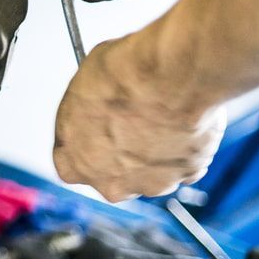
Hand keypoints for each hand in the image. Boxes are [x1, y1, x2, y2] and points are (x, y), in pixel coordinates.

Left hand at [52, 33, 226, 201]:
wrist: (169, 75)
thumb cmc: (122, 77)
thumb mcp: (81, 87)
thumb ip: (83, 113)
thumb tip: (92, 104)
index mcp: (77, 163)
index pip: (69, 164)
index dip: (81, 144)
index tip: (89, 128)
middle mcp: (113, 183)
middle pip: (111, 174)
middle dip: (117, 153)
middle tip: (126, 121)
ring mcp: (153, 182)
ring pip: (149, 171)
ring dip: (152, 151)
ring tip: (157, 115)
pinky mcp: (189, 173)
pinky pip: (183, 162)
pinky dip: (182, 146)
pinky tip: (179, 119)